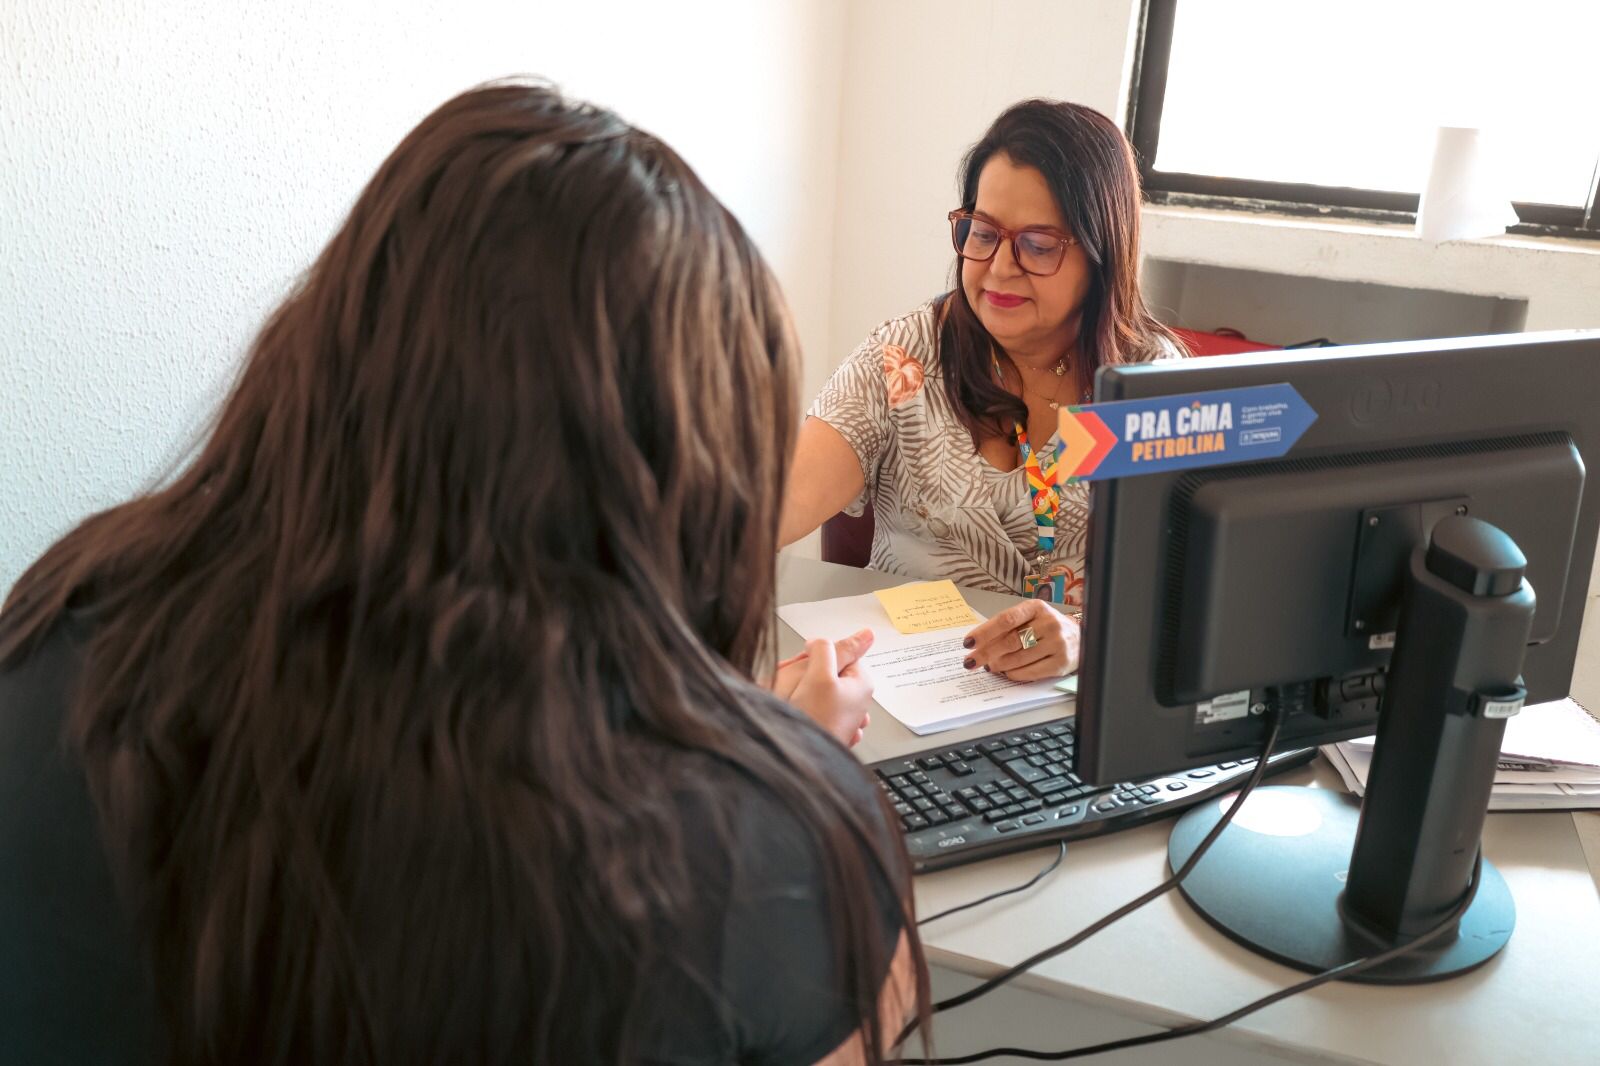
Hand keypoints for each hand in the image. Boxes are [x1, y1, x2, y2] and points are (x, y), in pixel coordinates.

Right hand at [768, 628, 875, 746]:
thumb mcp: (818, 673)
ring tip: (794, 705)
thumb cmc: (813, 721)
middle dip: (807, 674)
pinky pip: (813, 706)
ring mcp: (843, 716)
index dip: (817, 656)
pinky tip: (798, 716)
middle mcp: (857, 701)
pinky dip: (803, 708)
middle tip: (796, 687)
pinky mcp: (829, 728)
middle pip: (827, 671)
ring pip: (816, 689)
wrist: (798, 758)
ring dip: (801, 692)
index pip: (838, 653)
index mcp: (862, 684)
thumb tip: (858, 634)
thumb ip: (829, 648)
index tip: (807, 666)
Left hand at [961, 600, 1079, 681]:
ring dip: (998, 665)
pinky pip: (1030, 672)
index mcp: (1036, 607)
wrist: (1080, 638)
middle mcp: (1049, 624)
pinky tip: (1006, 672)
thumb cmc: (1047, 628)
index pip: (1006, 619)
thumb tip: (978, 644)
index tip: (968, 642)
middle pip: (1010, 641)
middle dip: (986, 653)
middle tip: (971, 661)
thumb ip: (1008, 627)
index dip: (985, 632)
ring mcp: (1057, 644)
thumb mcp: (1030, 618)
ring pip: (1018, 658)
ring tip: (989, 666)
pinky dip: (1013, 674)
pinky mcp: (1060, 664)